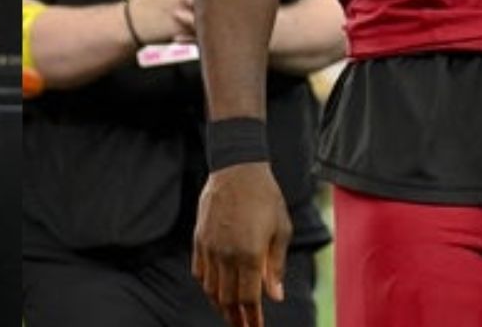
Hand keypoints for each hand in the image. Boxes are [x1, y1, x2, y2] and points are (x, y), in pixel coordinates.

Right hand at [192, 164, 290, 326]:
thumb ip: (276, 266)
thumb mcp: (281, 231)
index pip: (249, 299)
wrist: (237, 169)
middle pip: (227, 299)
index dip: (252, 319)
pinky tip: (215, 290)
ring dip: (220, 305)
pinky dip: (207, 285)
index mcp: (250, 254)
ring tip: (229, 314)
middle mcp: (226, 254)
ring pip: (211, 288)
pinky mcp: (199, 238)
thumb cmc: (265, 198)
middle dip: (235, 318)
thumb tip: (275, 296)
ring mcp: (209, 247)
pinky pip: (199, 271)